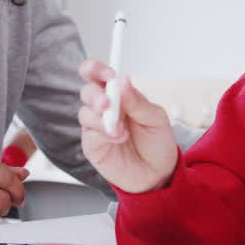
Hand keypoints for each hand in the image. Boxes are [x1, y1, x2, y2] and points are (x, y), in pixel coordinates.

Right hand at [77, 59, 177, 193]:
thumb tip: (122, 80)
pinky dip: (104, 134)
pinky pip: (90, 134)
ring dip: (102, 119)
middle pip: (87, 91)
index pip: (98, 74)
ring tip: (121, 130)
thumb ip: (136, 101)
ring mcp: (97, 126)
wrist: (159, 174)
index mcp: (119, 94)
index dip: (96, 69)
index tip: (106, 74)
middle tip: (107, 104)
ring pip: (85, 113)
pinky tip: (118, 138)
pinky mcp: (93, 145)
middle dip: (95, 96)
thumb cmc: (157, 142)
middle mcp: (105, 108)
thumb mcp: (155, 118)